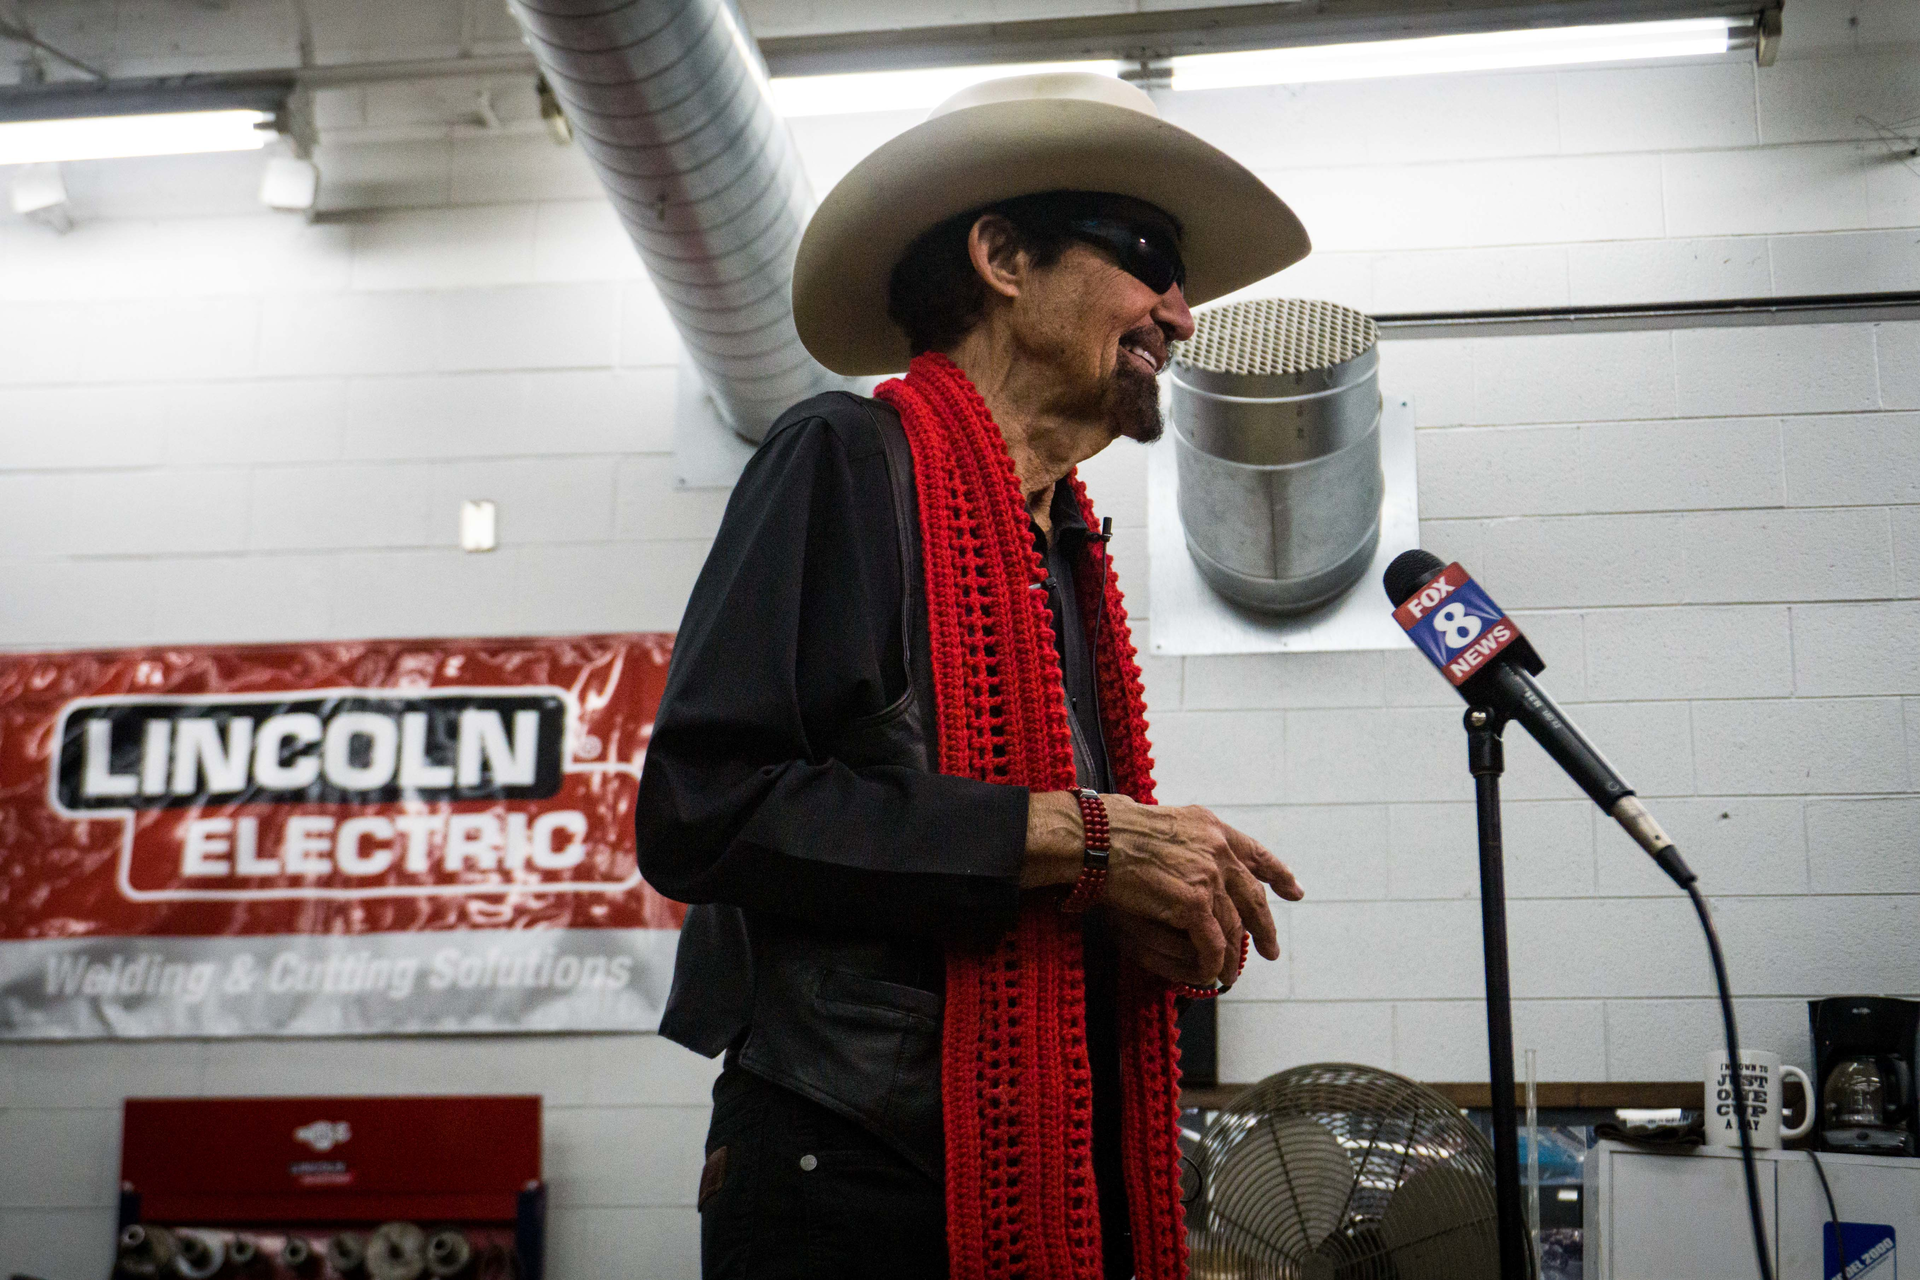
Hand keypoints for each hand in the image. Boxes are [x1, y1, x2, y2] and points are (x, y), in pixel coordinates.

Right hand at [1102, 795, 1300, 984]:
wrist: (1097, 838)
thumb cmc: (1114, 830)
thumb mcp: (1165, 823)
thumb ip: (1188, 841)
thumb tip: (1192, 859)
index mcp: (1212, 828)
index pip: (1255, 854)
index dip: (1278, 875)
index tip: (1294, 892)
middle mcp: (1217, 850)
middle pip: (1252, 896)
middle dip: (1265, 927)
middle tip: (1270, 950)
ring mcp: (1208, 877)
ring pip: (1233, 927)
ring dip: (1233, 956)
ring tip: (1231, 974)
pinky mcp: (1193, 903)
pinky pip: (1212, 943)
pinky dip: (1213, 962)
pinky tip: (1211, 973)